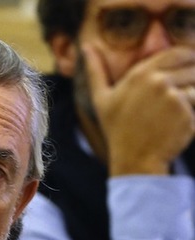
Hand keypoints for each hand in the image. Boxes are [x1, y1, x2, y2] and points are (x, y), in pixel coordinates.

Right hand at [83, 44, 194, 173]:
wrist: (134, 162)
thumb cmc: (118, 131)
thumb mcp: (102, 100)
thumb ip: (96, 71)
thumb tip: (86, 46)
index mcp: (142, 73)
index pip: (178, 53)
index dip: (187, 59)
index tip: (186, 70)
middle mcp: (159, 82)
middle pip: (191, 68)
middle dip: (190, 79)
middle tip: (178, 99)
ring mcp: (174, 98)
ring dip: (191, 99)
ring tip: (174, 115)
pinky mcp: (187, 115)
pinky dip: (192, 117)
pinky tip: (175, 129)